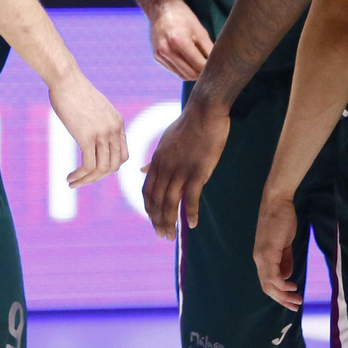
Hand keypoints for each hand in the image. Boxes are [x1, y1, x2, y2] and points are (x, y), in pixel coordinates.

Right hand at [48, 71, 127, 187]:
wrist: (66, 79)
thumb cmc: (74, 91)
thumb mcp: (94, 108)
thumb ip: (98, 122)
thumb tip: (91, 135)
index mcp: (118, 123)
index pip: (122, 154)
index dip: (109, 167)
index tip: (93, 171)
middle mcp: (114, 129)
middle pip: (114, 165)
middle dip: (98, 177)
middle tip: (82, 180)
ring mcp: (102, 133)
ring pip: (102, 169)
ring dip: (88, 180)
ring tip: (73, 183)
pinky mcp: (87, 137)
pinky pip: (89, 166)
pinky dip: (80, 176)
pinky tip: (70, 178)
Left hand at [142, 96, 228, 238]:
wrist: (204, 111)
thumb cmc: (188, 125)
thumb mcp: (165, 141)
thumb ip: (155, 159)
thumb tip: (142, 169)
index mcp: (157, 161)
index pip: (147, 191)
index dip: (148, 209)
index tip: (153, 221)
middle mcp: (165, 167)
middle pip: (156, 200)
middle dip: (157, 221)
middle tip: (162, 236)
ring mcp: (181, 170)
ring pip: (170, 202)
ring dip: (169, 222)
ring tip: (171, 236)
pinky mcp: (198, 171)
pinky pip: (191, 197)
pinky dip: (190, 213)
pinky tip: (191, 224)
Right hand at [149, 1, 213, 80]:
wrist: (161, 8)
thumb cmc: (183, 16)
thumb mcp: (200, 30)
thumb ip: (208, 49)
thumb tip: (218, 64)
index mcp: (179, 41)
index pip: (198, 64)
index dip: (209, 69)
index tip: (217, 67)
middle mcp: (167, 50)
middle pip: (190, 74)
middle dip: (202, 74)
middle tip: (211, 69)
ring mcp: (160, 55)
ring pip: (182, 75)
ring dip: (193, 74)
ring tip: (200, 66)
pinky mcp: (157, 57)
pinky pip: (174, 71)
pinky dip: (183, 70)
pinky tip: (189, 63)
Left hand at [254, 189, 301, 308]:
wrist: (277, 202)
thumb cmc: (281, 219)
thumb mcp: (284, 243)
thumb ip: (285, 259)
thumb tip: (287, 275)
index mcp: (262, 257)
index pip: (267, 282)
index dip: (278, 294)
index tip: (291, 301)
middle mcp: (259, 259)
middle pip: (267, 287)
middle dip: (281, 299)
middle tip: (295, 306)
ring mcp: (262, 255)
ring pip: (269, 284)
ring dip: (283, 295)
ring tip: (296, 300)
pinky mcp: (268, 251)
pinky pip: (273, 274)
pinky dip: (282, 284)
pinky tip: (292, 286)